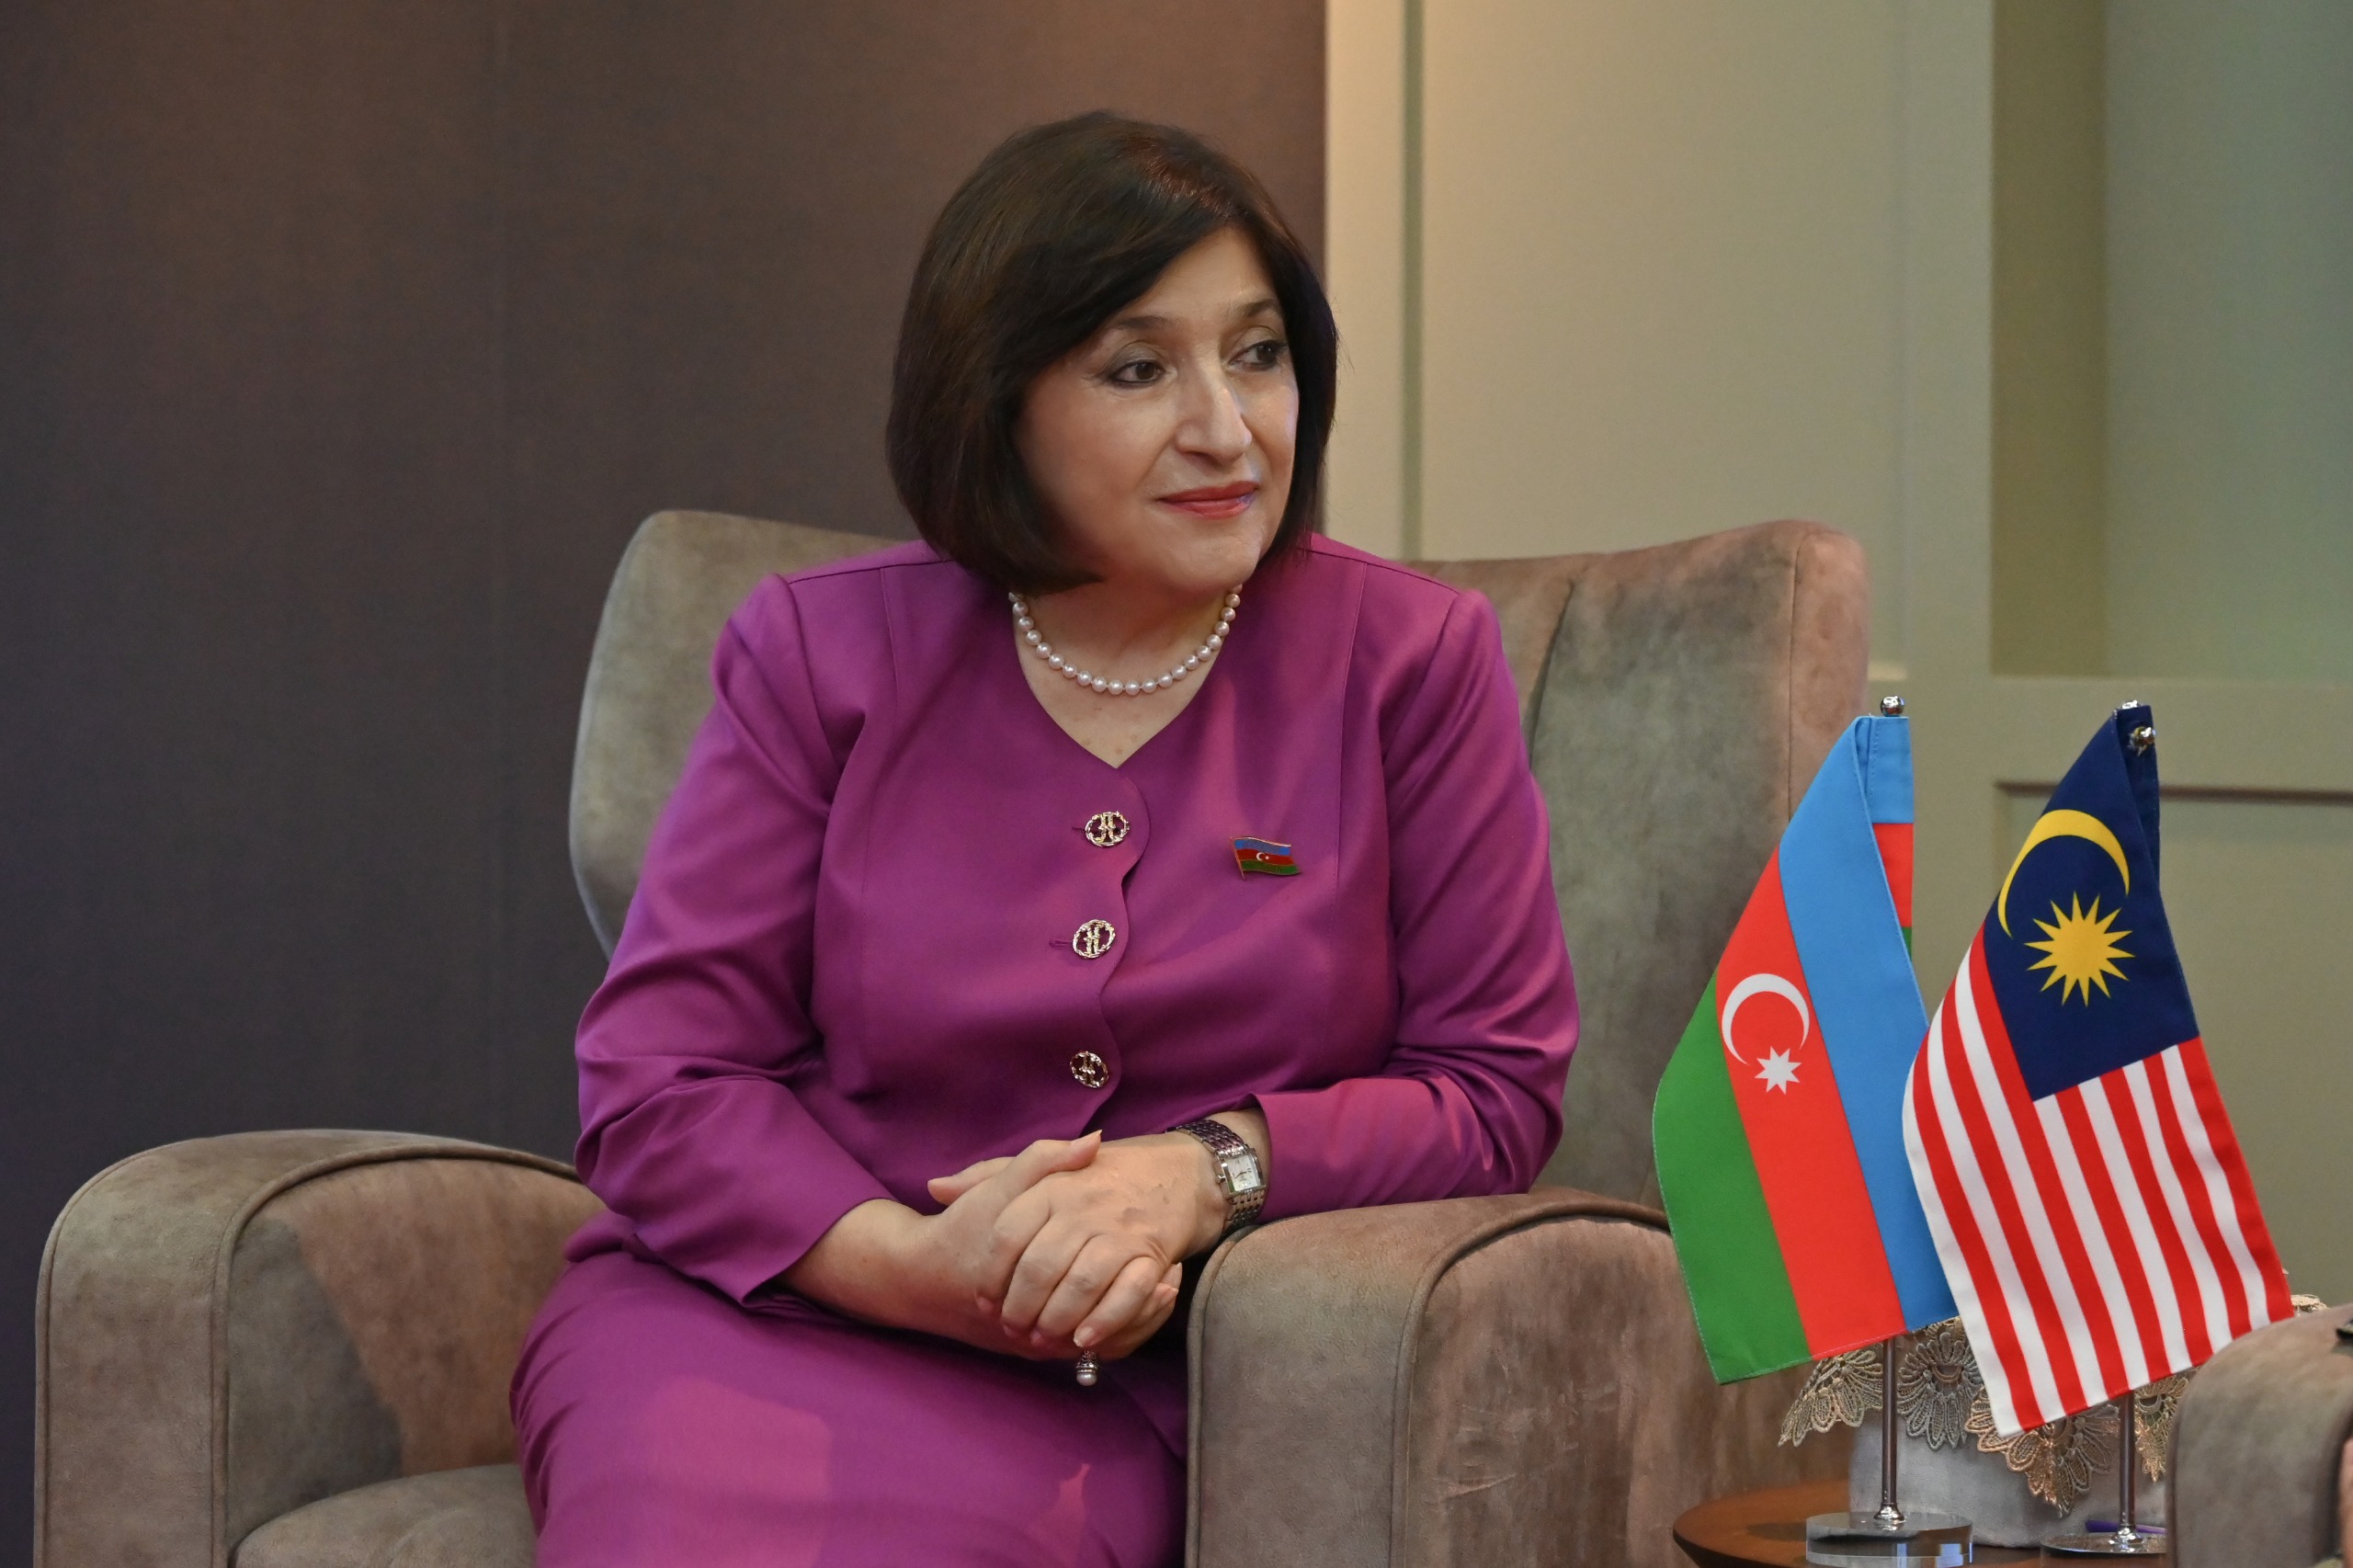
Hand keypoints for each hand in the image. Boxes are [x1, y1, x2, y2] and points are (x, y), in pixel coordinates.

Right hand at [786, 1133, 1180, 1362]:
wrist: (918, 1279)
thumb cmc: (963, 1228)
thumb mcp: (1001, 1188)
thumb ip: (1045, 1162)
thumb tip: (1095, 1141)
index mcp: (1033, 1280)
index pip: (1101, 1290)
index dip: (1140, 1275)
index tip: (1163, 1253)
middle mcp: (1035, 1322)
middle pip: (1107, 1328)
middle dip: (1144, 1305)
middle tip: (1171, 1277)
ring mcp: (1035, 1341)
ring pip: (1099, 1345)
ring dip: (1134, 1321)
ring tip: (1162, 1291)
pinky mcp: (1032, 1349)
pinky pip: (1085, 1351)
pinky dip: (1113, 1332)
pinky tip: (1132, 1307)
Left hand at [927, 1129, 1232, 1352]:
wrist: (1174, 1173)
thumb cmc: (1094, 1178)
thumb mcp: (1040, 1170)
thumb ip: (987, 1177)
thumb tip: (934, 1189)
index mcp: (1051, 1186)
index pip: (1008, 1235)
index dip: (992, 1275)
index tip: (983, 1301)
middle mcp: (1083, 1205)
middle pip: (1041, 1266)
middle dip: (1021, 1307)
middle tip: (1012, 1330)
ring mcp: (1119, 1229)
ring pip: (1080, 1283)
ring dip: (1057, 1320)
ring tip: (1043, 1340)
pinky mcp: (1152, 1252)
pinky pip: (1126, 1292)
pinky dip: (1105, 1320)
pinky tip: (1085, 1340)